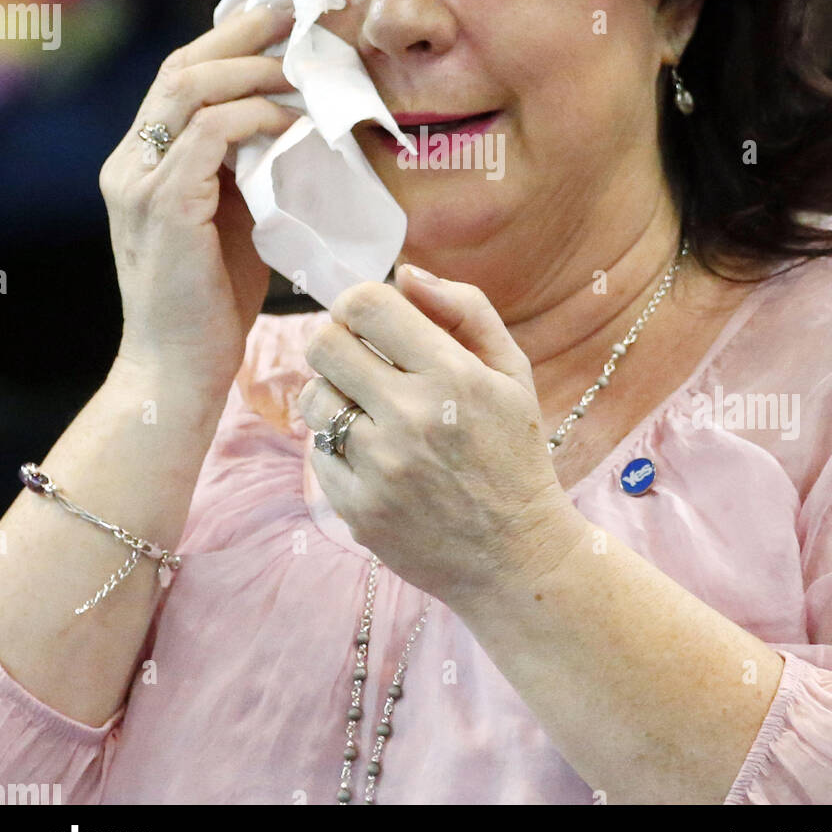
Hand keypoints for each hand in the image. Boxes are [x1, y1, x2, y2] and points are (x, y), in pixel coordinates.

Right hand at [100, 4, 300, 395]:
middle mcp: (129, 164)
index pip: (179, 76)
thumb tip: (296, 120)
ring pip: (191, 89)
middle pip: (182, 67)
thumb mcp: (230, 217)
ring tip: (304, 68)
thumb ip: (245, 168)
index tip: (280, 16)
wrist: (178, 370)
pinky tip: (293, 123)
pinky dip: (256, 119)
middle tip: (299, 18)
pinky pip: (210, 135)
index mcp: (140, 162)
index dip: (228, 39)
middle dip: (243, 34)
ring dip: (255, 70)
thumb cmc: (212, 300)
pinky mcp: (162, 208)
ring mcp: (139, 183)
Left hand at [298, 266, 583, 606]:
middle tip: (363, 362)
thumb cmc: (514, 454)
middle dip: (339, 342)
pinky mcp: (357, 509)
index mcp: (454, 376)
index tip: (371, 321)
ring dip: (336, 394)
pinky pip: (317, 451)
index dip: (359, 303)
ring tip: (371, 412)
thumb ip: (465, 310)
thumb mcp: (513, 373)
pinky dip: (339, 447)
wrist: (518, 558)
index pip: (366, 305)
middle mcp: (413, 419)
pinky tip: (376, 457)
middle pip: (324, 344)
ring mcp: (380, 468)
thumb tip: (406, 273)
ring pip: (313, 396)